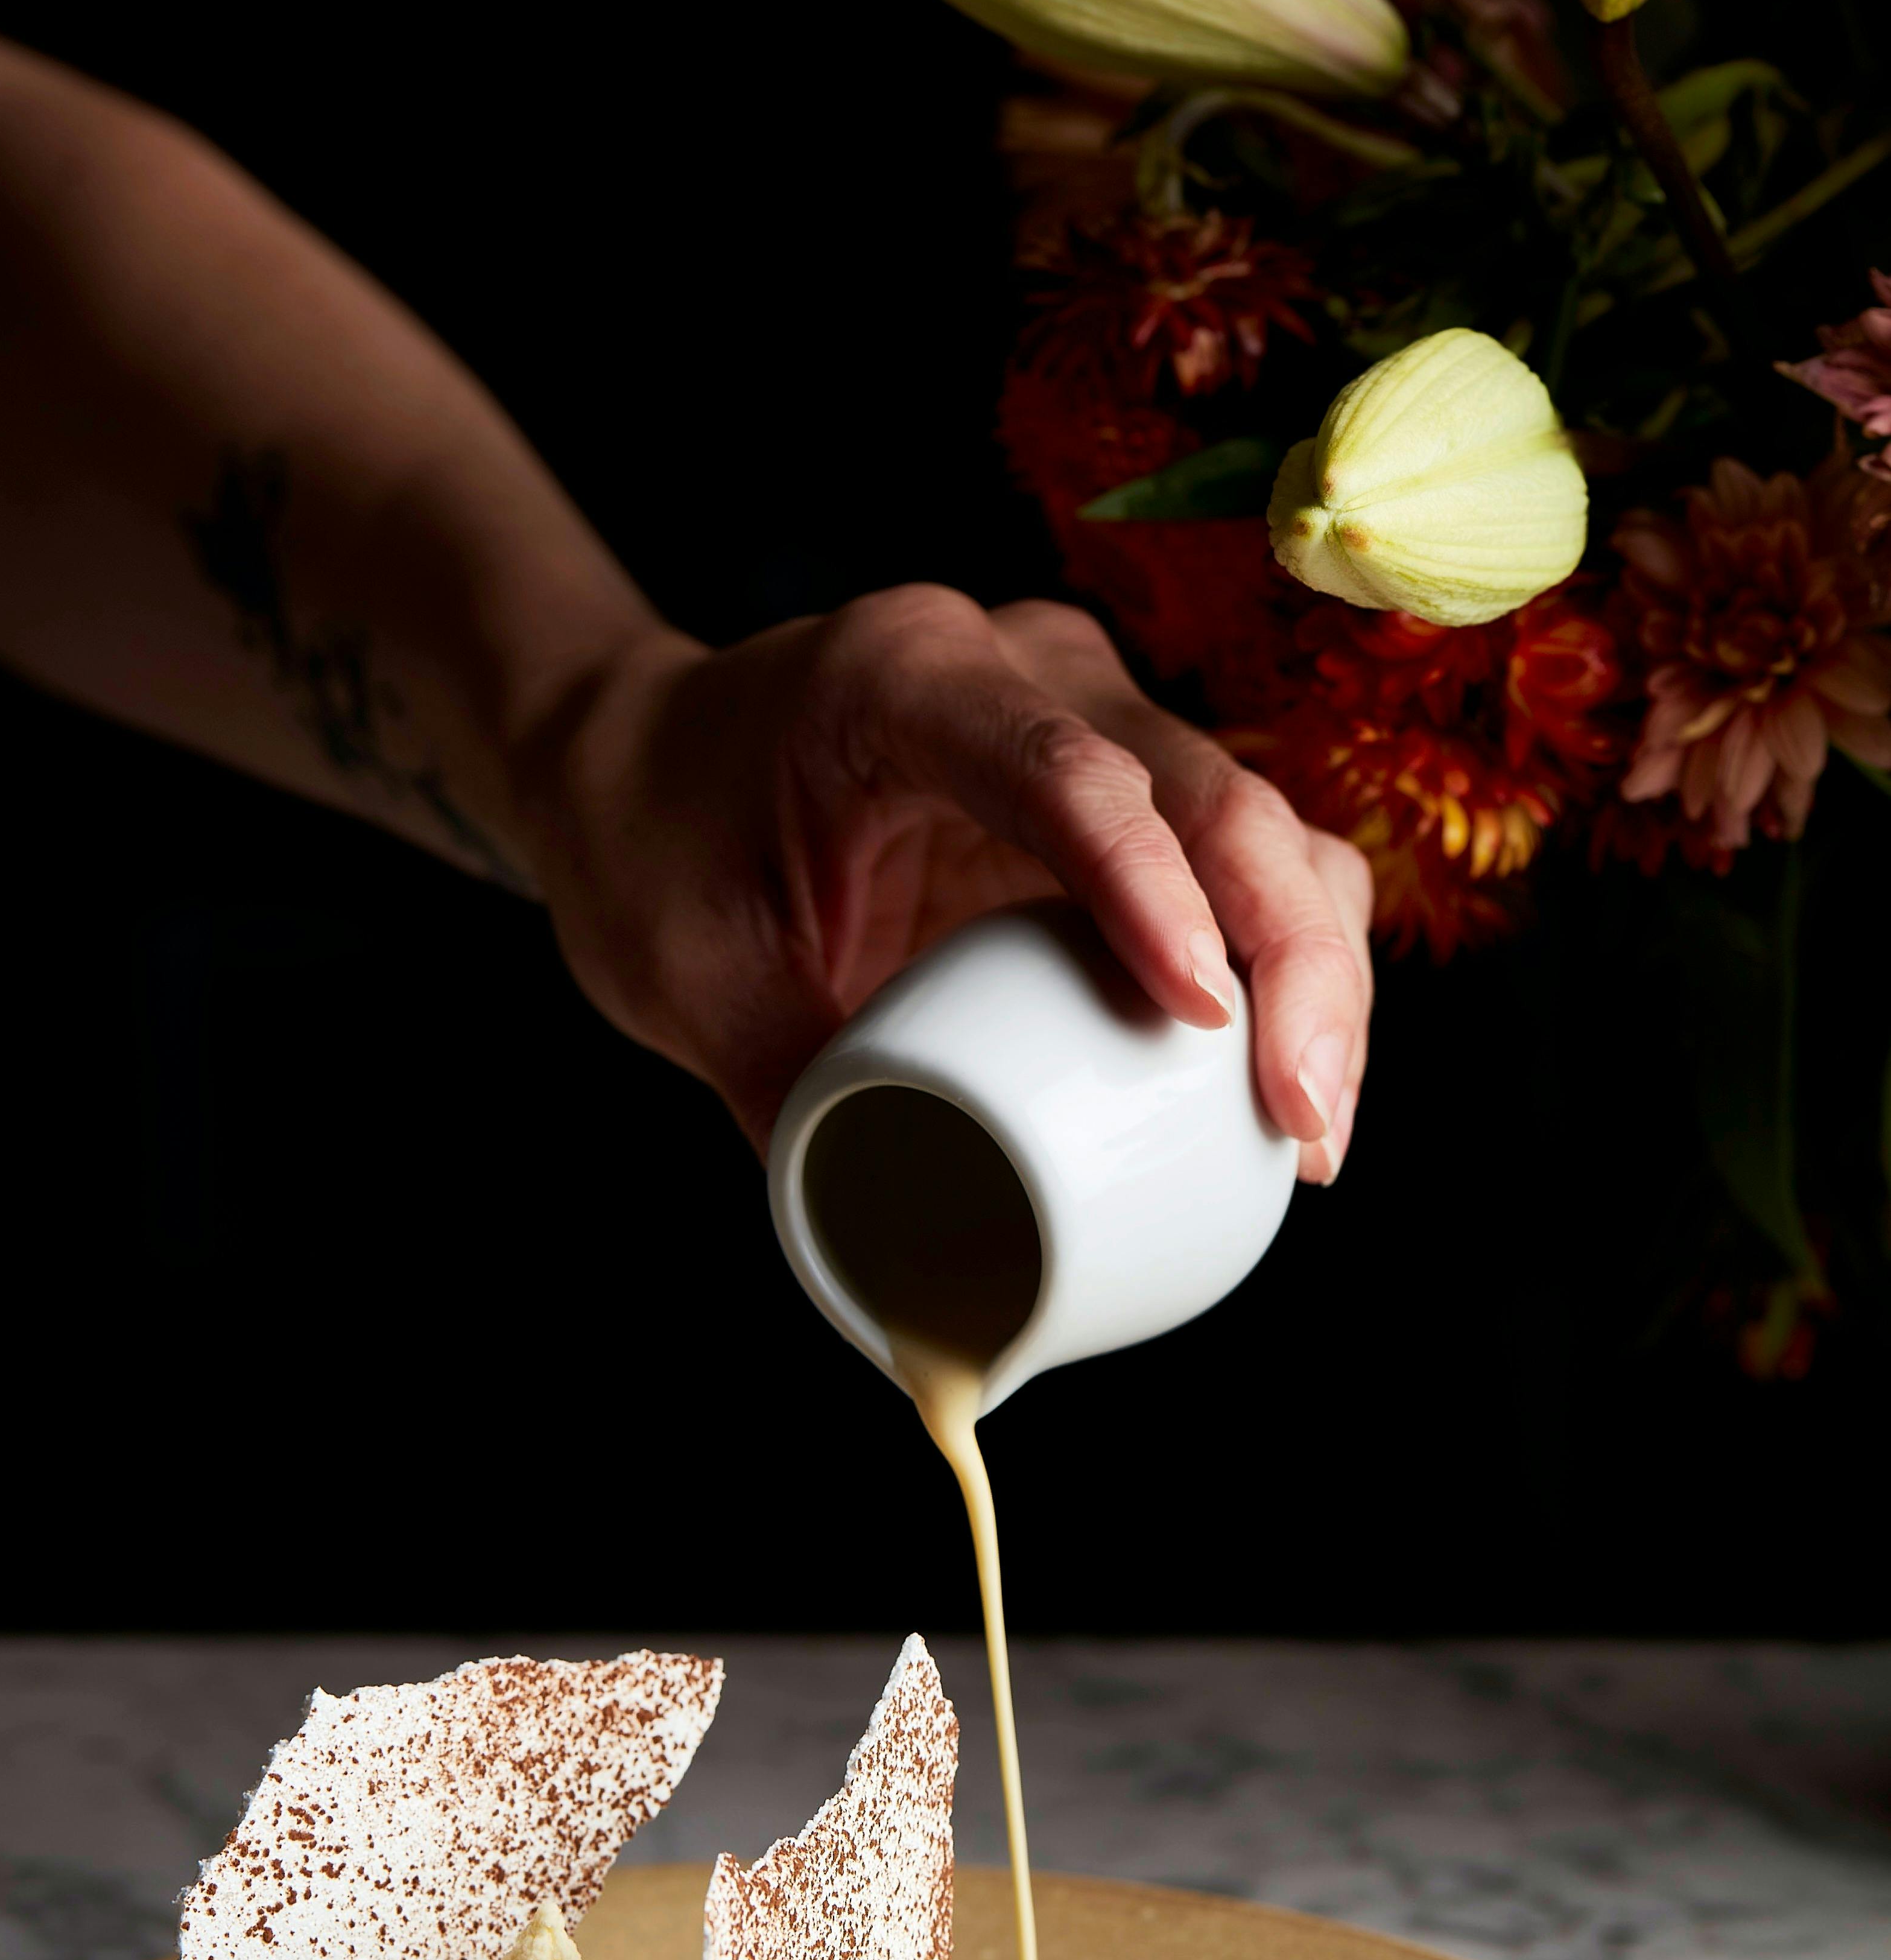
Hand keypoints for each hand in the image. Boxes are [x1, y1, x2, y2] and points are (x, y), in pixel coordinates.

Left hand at [523, 583, 1373, 1173]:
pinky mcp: (1132, 786)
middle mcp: (1023, 667)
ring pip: (1265, 822)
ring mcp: (1094, 715)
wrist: (641, 757)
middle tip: (1306, 1122)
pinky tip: (1292, 1086)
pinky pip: (1251, 861)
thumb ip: (789, 1111)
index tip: (1206, 1022)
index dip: (1149, 890)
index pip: (1061, 770)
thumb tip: (903, 1293)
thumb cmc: (655, 845)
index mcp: (901, 680)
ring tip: (1312, 1130)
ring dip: (1318, 969)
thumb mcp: (687, 981)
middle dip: (1289, 958)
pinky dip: (1293, 963)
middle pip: (1210, 793)